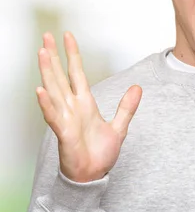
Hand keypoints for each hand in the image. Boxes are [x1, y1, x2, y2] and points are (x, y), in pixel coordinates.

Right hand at [36, 32, 141, 182]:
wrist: (93, 176)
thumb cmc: (99, 153)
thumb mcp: (119, 127)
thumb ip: (127, 107)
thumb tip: (137, 88)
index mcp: (84, 104)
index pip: (76, 73)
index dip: (72, 55)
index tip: (67, 37)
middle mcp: (72, 108)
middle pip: (60, 76)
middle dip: (54, 56)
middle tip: (46, 36)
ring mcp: (66, 119)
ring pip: (54, 91)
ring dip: (47, 72)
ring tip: (42, 53)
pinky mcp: (64, 133)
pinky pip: (54, 116)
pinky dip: (47, 104)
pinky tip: (40, 91)